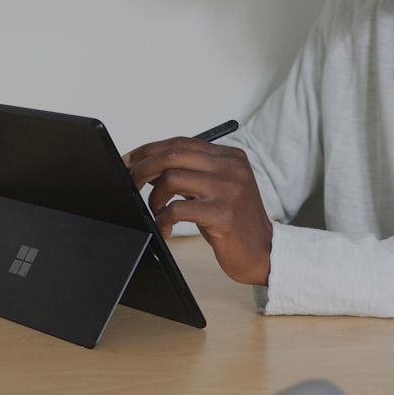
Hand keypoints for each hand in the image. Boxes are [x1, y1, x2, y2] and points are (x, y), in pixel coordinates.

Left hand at [123, 137, 271, 285]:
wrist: (263, 251)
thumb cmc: (234, 223)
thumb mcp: (215, 190)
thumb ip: (189, 174)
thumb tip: (148, 166)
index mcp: (230, 157)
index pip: (181, 142)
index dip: (150, 150)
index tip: (130, 159)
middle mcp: (231, 168)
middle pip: (173, 154)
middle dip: (144, 168)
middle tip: (132, 183)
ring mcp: (228, 189)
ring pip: (172, 179)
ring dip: (154, 198)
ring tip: (157, 211)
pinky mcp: (222, 213)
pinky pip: (176, 209)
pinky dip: (163, 219)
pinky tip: (166, 228)